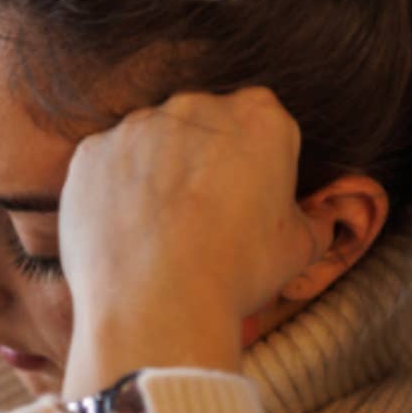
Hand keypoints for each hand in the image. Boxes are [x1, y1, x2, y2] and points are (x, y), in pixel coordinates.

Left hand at [57, 87, 317, 366]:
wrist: (156, 305)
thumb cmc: (236, 274)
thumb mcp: (300, 248)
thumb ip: (314, 220)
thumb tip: (321, 219)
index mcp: (260, 117)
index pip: (262, 125)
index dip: (257, 165)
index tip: (248, 202)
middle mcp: (195, 107)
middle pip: (203, 127)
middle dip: (203, 162)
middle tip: (201, 218)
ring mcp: (136, 126)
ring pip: (150, 143)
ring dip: (155, 174)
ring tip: (159, 232)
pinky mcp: (90, 153)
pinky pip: (105, 164)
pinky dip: (112, 190)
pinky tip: (124, 231)